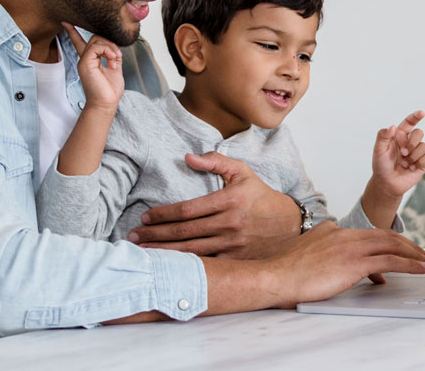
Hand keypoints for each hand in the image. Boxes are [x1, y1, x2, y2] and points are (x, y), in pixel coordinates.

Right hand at [63, 22, 123, 112]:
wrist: (106, 103)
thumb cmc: (110, 90)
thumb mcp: (115, 68)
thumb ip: (114, 55)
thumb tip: (115, 47)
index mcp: (91, 60)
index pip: (80, 42)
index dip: (74, 32)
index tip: (67, 22)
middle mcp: (85, 59)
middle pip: (95, 38)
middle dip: (110, 43)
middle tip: (117, 56)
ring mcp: (84, 61)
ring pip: (96, 40)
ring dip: (111, 48)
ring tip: (115, 60)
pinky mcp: (85, 63)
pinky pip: (96, 47)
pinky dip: (108, 51)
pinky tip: (112, 60)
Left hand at [128, 152, 300, 258]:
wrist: (289, 224)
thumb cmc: (261, 196)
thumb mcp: (243, 172)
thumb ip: (216, 161)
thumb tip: (188, 158)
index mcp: (229, 200)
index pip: (188, 209)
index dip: (164, 214)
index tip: (146, 216)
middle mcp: (230, 223)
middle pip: (184, 232)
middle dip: (156, 235)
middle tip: (134, 236)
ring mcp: (233, 245)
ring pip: (191, 251)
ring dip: (164, 253)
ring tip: (142, 253)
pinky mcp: (237, 260)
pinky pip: (207, 265)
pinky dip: (186, 266)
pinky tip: (168, 267)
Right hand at [261, 222, 424, 307]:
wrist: (276, 276)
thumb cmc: (286, 271)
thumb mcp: (308, 252)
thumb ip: (324, 250)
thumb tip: (335, 257)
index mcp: (334, 231)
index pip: (368, 234)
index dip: (388, 242)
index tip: (400, 250)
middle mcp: (345, 235)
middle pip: (385, 235)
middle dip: (408, 245)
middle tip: (423, 254)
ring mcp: (351, 248)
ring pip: (392, 245)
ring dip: (414, 254)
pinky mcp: (354, 263)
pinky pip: (390, 261)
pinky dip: (410, 264)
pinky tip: (421, 268)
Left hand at [370, 110, 424, 197]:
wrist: (387, 183)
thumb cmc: (381, 165)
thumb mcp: (378, 150)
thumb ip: (382, 136)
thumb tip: (393, 126)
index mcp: (399, 135)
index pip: (409, 122)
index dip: (416, 117)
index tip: (422, 113)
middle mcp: (409, 141)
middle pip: (419, 133)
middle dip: (412, 143)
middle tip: (403, 153)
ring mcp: (417, 152)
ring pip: (424, 146)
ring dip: (413, 156)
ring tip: (404, 164)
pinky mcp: (423, 162)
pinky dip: (419, 163)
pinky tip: (411, 168)